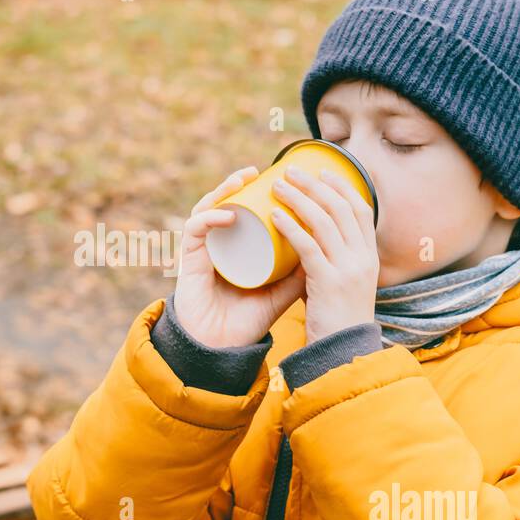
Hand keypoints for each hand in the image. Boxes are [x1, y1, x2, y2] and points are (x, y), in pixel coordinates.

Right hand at [172, 166, 307, 347]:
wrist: (221, 349)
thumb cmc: (246, 322)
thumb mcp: (280, 293)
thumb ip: (300, 274)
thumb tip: (330, 247)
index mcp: (234, 250)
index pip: (242, 212)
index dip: (257, 192)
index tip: (279, 181)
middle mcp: (216, 246)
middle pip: (223, 204)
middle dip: (239, 182)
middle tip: (261, 170)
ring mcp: (202, 251)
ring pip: (207, 208)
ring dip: (223, 189)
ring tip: (243, 179)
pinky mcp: (189, 260)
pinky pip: (195, 229)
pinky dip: (211, 217)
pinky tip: (229, 213)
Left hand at [270, 164, 378, 345]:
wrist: (343, 354)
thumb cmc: (337, 322)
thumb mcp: (343, 287)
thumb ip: (331, 264)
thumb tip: (309, 245)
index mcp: (370, 256)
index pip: (361, 210)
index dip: (342, 187)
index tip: (323, 172)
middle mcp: (363, 258)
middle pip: (341, 208)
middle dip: (315, 184)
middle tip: (290, 170)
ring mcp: (348, 269)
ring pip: (324, 221)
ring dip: (299, 198)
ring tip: (278, 184)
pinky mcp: (328, 282)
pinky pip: (308, 246)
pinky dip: (290, 227)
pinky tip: (274, 216)